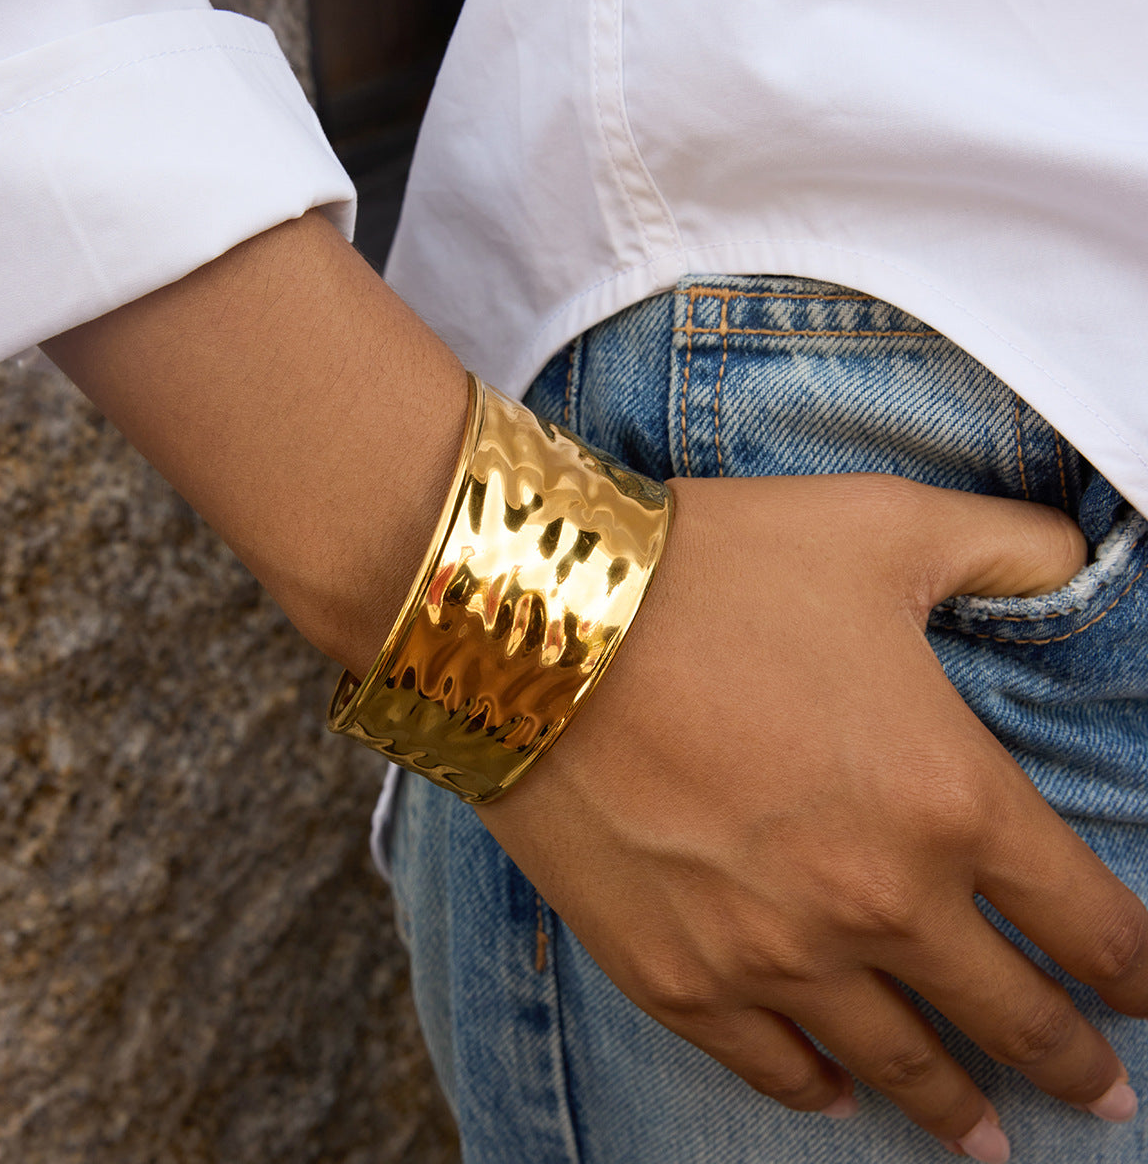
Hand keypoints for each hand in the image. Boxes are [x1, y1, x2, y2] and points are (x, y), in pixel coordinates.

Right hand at [478, 473, 1146, 1159]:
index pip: (1088, 922)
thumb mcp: (883, 526)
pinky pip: (768, 1064)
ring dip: (954, 1106)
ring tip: (986, 1138)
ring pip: (895, 1062)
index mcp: (950, 802)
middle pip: (1007, 1015)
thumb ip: (1008, 546)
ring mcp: (771, 956)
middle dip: (1069, 1062)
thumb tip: (1075, 555)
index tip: (1142, 992)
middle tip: (1101, 1098)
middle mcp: (877, 904)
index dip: (1134, 969)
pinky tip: (835, 1094)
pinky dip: (813, 1090)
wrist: (541, 624)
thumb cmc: (717, 571)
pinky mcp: (675, 974)